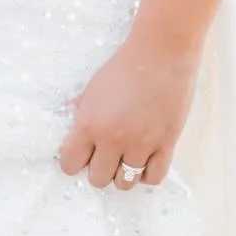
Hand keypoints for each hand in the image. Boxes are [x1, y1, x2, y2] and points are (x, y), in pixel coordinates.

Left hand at [59, 35, 201, 190]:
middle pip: (97, 179)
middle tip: (106, 154)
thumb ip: (81, 114)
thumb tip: (73, 133)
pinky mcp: (166, 143)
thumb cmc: (124, 67)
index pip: (69, 165)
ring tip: (126, 158)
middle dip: (99, 169)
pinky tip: (145, 160)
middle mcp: (112, 139)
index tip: (82, 155)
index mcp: (88, 125)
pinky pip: (153, 178)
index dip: (74, 162)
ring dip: (123, 173)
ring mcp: (140, 144)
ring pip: (125, 183)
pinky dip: (147, 174)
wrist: (161, 53)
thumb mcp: (91, 90)